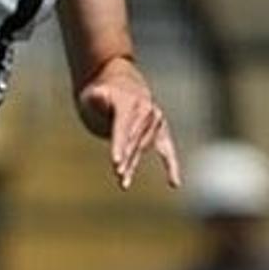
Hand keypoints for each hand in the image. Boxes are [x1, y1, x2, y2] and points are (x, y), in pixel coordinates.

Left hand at [78, 65, 180, 189]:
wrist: (120, 85)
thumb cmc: (103, 93)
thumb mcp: (94, 93)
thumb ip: (97, 97)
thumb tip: (98, 95)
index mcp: (130, 103)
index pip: (123, 127)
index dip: (119, 144)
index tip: (115, 161)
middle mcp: (147, 111)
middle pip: (134, 140)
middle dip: (126, 157)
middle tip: (117, 173)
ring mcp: (156, 122)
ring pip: (142, 148)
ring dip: (133, 165)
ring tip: (122, 182)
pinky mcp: (161, 132)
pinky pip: (167, 151)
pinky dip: (171, 166)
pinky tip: (174, 184)